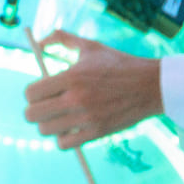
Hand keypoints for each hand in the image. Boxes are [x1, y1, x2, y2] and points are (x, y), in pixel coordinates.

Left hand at [22, 31, 164, 148]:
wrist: (153, 85)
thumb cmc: (119, 64)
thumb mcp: (91, 46)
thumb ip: (62, 38)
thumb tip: (38, 41)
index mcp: (71, 77)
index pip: (30, 93)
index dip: (32, 94)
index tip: (41, 93)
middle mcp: (76, 98)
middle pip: (32, 115)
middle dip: (35, 111)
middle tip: (46, 107)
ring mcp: (87, 117)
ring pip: (45, 131)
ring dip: (47, 125)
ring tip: (58, 118)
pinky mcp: (98, 132)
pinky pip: (64, 144)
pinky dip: (63, 138)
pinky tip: (70, 129)